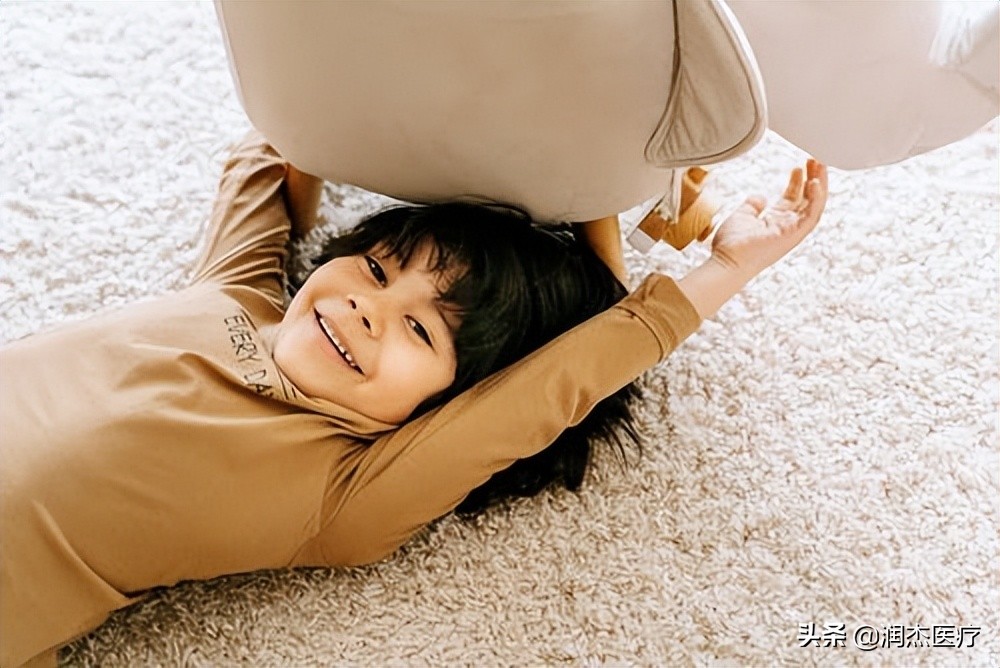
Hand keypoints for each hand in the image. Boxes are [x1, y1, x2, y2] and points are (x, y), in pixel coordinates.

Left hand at [710, 159, 827, 280]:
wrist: (725, 261)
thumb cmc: (731, 245)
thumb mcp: (742, 217)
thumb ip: (752, 206)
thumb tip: (760, 197)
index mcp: (777, 223)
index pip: (794, 199)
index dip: (798, 182)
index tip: (799, 166)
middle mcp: (788, 227)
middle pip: (808, 199)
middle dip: (813, 178)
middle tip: (815, 159)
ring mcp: (793, 231)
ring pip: (815, 204)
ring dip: (819, 183)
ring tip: (819, 163)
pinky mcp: (794, 234)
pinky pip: (811, 215)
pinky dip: (816, 198)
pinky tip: (814, 182)